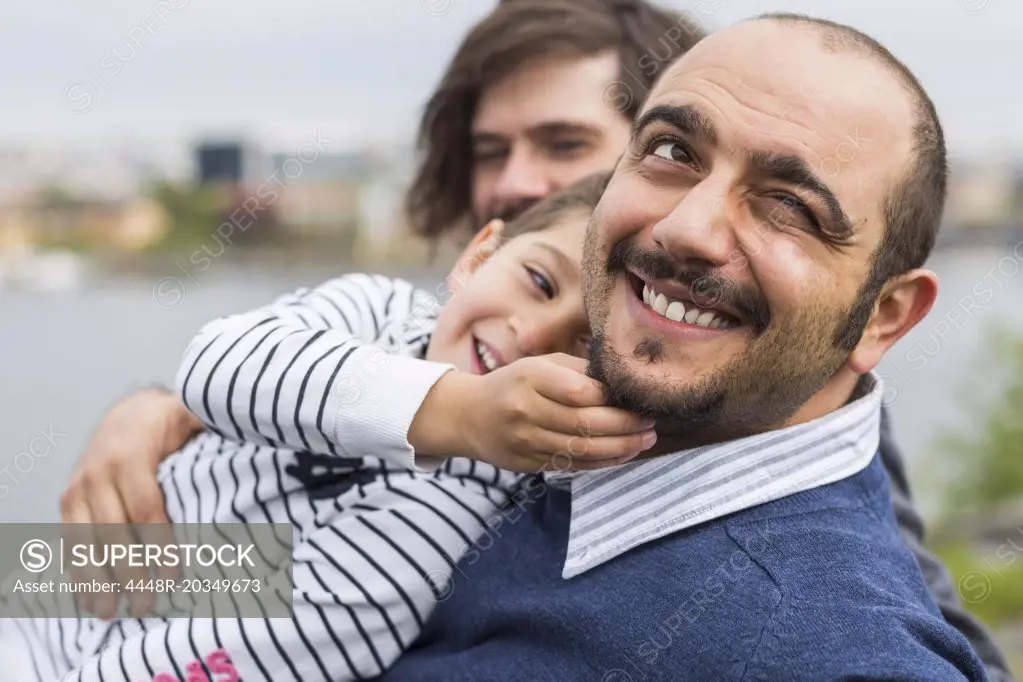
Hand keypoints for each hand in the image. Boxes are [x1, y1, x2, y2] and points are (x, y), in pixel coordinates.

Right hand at [59, 387, 202, 617]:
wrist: (126, 412)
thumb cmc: (166, 421)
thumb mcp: (190, 414)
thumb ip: (212, 425)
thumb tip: (246, 432)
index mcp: (129, 456)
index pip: (145, 509)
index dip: (159, 545)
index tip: (174, 577)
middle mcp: (96, 473)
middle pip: (112, 533)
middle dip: (129, 573)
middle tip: (148, 605)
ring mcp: (77, 488)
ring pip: (82, 542)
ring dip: (95, 581)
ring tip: (111, 613)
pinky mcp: (67, 501)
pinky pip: (68, 541)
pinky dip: (77, 572)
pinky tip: (88, 599)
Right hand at [411, 354, 655, 471]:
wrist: (469, 416)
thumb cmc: (514, 384)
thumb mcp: (540, 365)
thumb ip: (578, 372)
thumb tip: (622, 382)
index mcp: (530, 378)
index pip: (578, 391)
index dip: (612, 398)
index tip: (638, 399)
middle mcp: (526, 410)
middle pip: (584, 423)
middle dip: (625, 426)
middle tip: (651, 423)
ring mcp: (526, 440)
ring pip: (581, 448)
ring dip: (620, 447)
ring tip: (646, 440)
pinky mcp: (529, 463)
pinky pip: (572, 465)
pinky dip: (602, 462)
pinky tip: (624, 454)